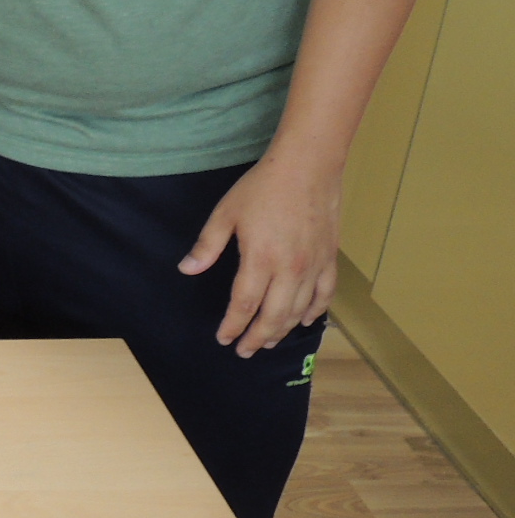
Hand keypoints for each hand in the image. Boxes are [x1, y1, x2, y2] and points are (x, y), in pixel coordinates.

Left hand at [179, 151, 339, 356]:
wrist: (307, 167)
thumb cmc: (262, 188)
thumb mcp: (225, 214)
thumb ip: (207, 246)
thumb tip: (187, 270)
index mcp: (260, 259)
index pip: (244, 304)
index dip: (233, 325)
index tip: (224, 338)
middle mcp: (290, 269)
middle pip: (273, 316)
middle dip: (257, 337)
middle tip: (245, 350)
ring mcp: (313, 266)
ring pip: (298, 310)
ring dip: (282, 330)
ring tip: (268, 342)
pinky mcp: (329, 258)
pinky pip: (324, 294)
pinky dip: (315, 311)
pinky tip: (305, 320)